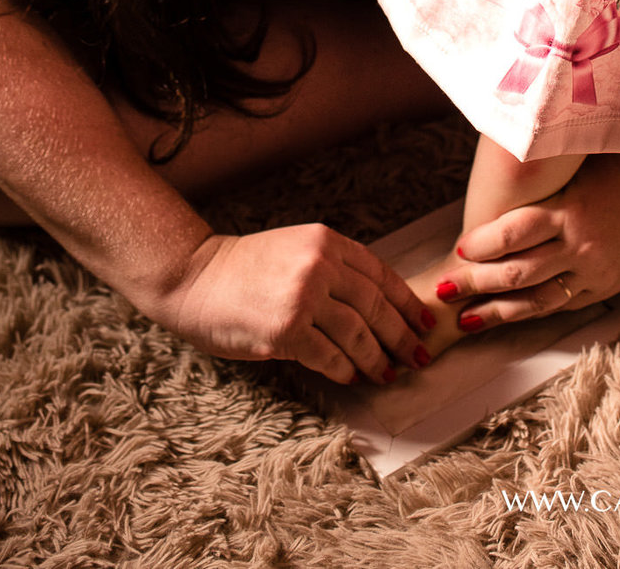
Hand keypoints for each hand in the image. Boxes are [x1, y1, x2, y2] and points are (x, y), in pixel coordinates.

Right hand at [162, 226, 433, 384]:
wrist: (195, 277)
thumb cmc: (245, 268)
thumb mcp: (296, 250)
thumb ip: (333, 268)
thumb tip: (378, 306)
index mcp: (325, 241)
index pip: (380, 274)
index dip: (406, 302)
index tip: (424, 322)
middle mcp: (318, 265)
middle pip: (376, 307)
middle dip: (402, 336)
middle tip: (418, 357)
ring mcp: (302, 298)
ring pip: (357, 335)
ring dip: (377, 360)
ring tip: (388, 374)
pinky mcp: (286, 331)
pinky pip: (329, 357)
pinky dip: (345, 370)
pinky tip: (352, 377)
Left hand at [435, 155, 619, 331]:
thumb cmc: (610, 164)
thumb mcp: (573, 167)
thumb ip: (536, 186)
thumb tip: (487, 194)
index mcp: (571, 210)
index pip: (515, 232)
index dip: (483, 244)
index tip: (457, 249)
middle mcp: (581, 246)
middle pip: (519, 273)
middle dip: (477, 283)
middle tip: (444, 290)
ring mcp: (595, 272)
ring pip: (538, 300)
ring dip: (498, 312)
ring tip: (465, 318)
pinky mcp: (606, 288)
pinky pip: (562, 306)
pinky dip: (531, 311)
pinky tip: (506, 316)